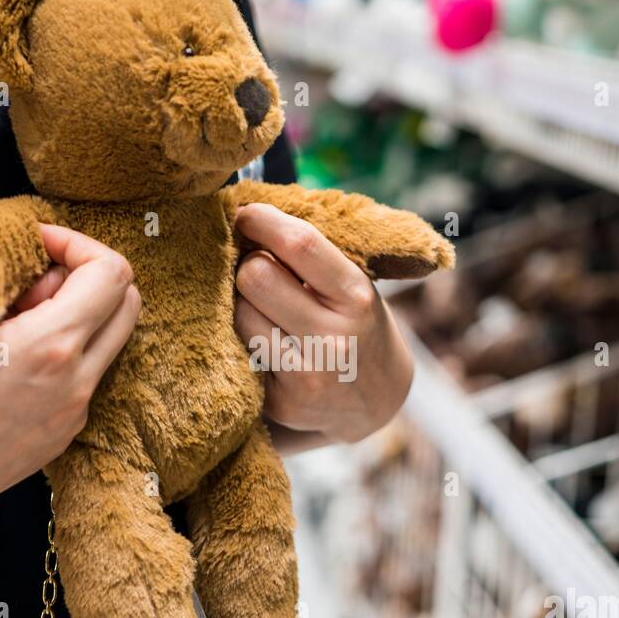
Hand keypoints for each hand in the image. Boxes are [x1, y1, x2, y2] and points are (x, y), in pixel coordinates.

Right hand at [0, 224, 140, 558]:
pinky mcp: (63, 436)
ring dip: (80, 318)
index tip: (42, 243)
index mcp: (50, 346)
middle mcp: (76, 384)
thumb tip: (31, 265)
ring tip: (19, 321)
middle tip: (38, 278)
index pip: (112, 273)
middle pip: (128, 306)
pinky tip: (15, 360)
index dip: (79, 244)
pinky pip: (86, 379)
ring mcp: (74, 415)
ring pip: (108, 344)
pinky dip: (66, 354)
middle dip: (91, 277)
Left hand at [234, 202, 413, 451]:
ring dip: (245, 303)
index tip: (246, 215)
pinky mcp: (282, 403)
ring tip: (268, 310)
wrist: (378, 400)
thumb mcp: (353, 287)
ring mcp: (307, 376)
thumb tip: (246, 220)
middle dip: (250, 265)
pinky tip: (269, 342)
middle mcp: (334, 339)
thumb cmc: (358, 325)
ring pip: (240, 312)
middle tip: (261, 271)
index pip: (300, 244)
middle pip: (255, 276)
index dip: (262, 220)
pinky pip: (241, 350)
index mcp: (357, 297)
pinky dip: (248, 338)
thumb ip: (311, 259)